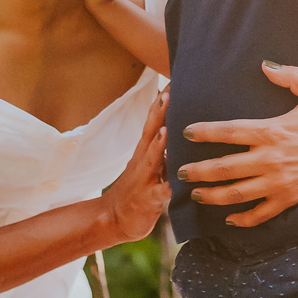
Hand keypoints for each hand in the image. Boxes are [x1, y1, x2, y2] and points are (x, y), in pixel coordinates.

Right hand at [100, 89, 168, 241]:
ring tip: (167, 128)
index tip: (173, 79)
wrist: (114, 219)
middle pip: (151, 131)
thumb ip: (164, 147)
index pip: (154, 120)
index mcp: (146, 151)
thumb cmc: (138, 189)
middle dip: (160, 112)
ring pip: (152, 158)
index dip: (162, 101)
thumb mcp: (151, 165)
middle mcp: (143, 160)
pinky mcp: (148, 200)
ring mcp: (144, 179)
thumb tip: (183, 127)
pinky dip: (167, 184)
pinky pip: (159, 192)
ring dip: (159, 143)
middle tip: (170, 91)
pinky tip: (176, 180)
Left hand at [176, 65, 297, 227]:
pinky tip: (228, 219)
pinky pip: (261, 213)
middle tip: (179, 171)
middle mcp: (271, 158)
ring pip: (237, 193)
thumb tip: (264, 65)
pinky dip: (242, 219)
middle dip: (198, 170)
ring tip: (195, 195)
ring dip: (212, 196)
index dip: (205, 131)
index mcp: (273, 130)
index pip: (230, 131)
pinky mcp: (290, 198)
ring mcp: (279, 182)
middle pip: (225, 167)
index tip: (186, 131)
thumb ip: (289, 76)